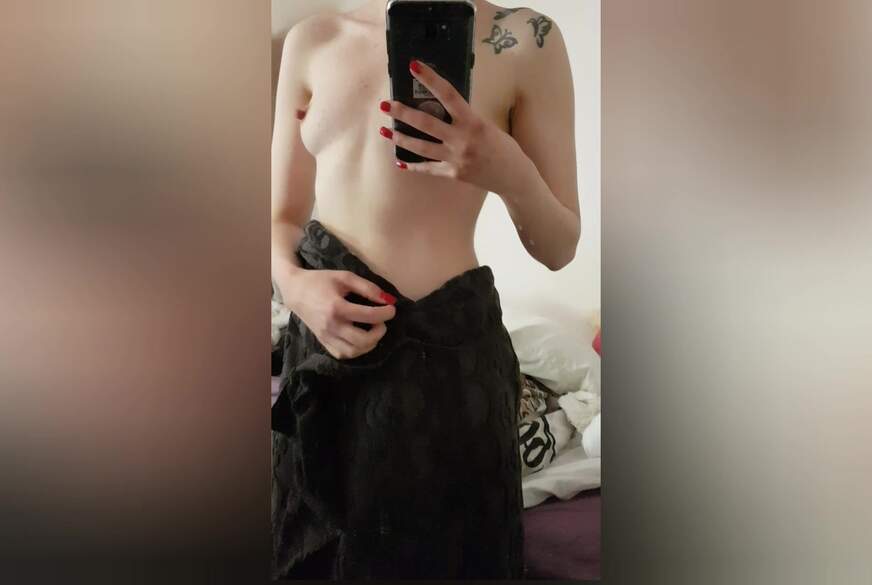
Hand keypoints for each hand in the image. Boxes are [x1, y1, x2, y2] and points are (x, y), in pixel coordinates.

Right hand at [283, 269, 397, 359]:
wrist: (295, 291)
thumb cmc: (321, 281)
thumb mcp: (345, 277)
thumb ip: (367, 287)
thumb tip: (388, 299)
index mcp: (336, 307)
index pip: (368, 316)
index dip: (386, 313)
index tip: (392, 308)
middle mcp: (331, 326)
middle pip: (362, 340)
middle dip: (379, 332)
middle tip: (382, 322)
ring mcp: (326, 337)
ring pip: (353, 351)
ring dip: (369, 344)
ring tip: (373, 331)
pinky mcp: (323, 342)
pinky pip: (342, 354)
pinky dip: (356, 350)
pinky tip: (360, 338)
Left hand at [378, 59, 530, 195]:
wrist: (513, 177)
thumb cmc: (504, 147)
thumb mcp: (488, 125)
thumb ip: (466, 118)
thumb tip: (443, 106)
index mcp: (473, 122)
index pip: (448, 95)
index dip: (430, 79)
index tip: (413, 66)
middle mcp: (462, 140)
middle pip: (425, 123)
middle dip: (402, 113)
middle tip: (385, 105)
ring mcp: (455, 158)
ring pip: (421, 147)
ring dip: (400, 139)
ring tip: (384, 131)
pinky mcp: (452, 173)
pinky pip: (428, 169)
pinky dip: (413, 166)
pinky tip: (400, 162)